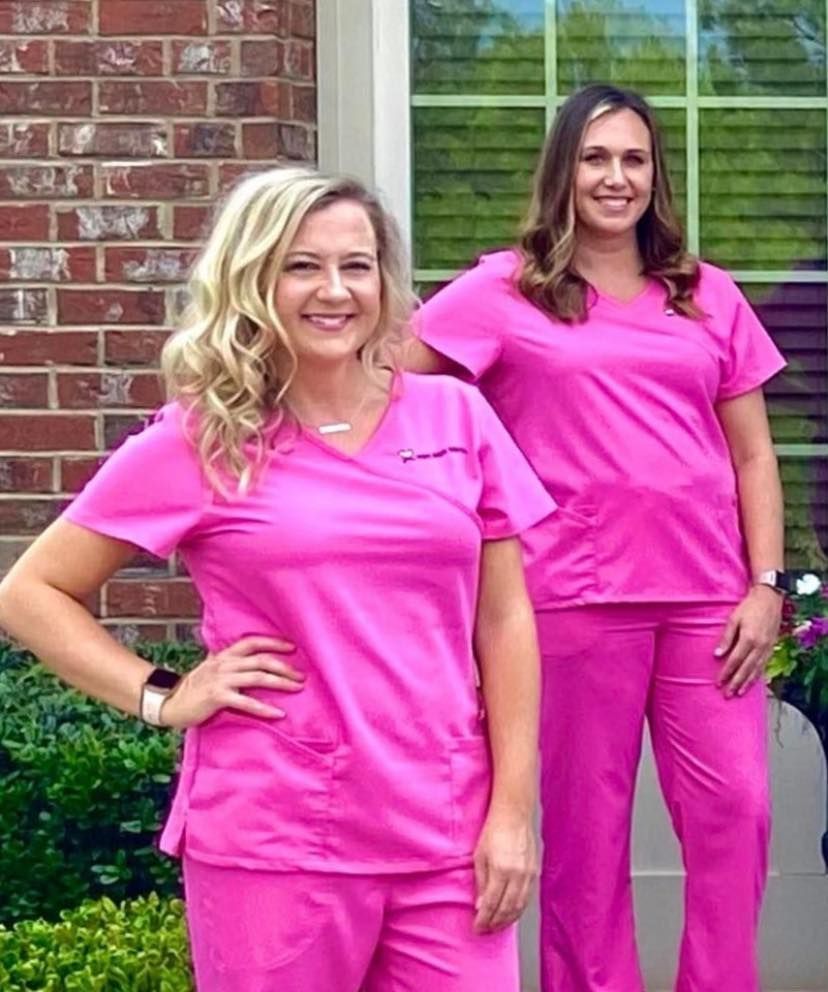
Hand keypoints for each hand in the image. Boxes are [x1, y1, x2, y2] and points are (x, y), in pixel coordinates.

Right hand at [160, 635, 302, 729]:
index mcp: (224, 655)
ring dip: (280, 683)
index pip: (253, 642)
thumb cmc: (193, 688)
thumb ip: (228, 663)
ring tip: (297, 688)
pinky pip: (246, 702)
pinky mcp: (217, 697)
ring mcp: (221, 680)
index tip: (293, 647)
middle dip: (284, 666)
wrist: (169, 703)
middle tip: (301, 676)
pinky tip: (278, 714)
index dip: (274, 642)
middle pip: (261, 660)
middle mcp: (224, 664)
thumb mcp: (211, 668)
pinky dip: (264, 708)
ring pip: (257, 677)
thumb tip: (248, 661)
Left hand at [473, 807, 537, 932]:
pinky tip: (511, 913)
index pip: (491, 904)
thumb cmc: (494, 830)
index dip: (483, 920)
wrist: (515, 814)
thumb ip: (481, 882)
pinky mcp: (535, 872)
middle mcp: (517, 875)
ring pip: (519, 907)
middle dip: (495, 924)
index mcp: (500, 870)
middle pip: (506, 909)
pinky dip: (518, 909)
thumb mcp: (480, 855)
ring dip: (507, 920)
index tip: (477, 928)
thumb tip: (480, 906)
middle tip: (486, 931)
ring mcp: (529, 874)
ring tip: (497, 926)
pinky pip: (527, 898)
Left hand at [715, 587, 782, 696]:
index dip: (726, 673)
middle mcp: (760, 646)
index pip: (735, 661)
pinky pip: (764, 665)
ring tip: (739, 693)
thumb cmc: (748, 607)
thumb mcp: (733, 619)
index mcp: (748, 639)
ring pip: (756, 670)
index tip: (718, 683)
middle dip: (736, 683)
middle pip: (746, 669)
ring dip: (747, 683)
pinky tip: (752, 682)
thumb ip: (726, 638)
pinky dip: (758, 676)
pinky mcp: (771, 647)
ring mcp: (767, 648)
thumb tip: (717, 655)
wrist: (769, 599)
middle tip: (727, 694)